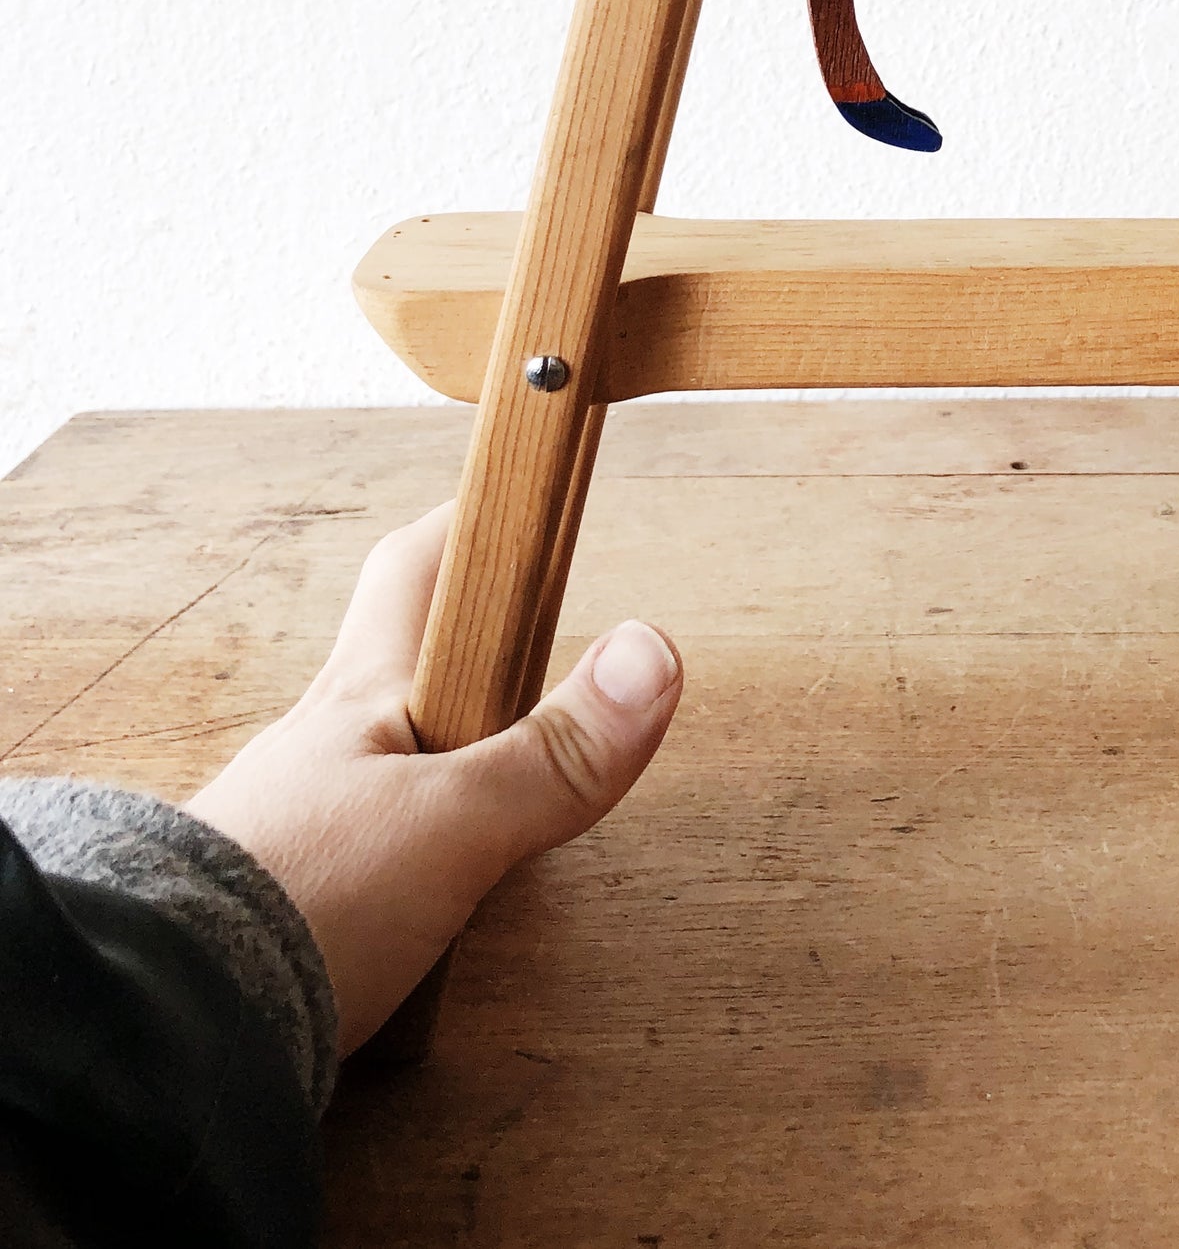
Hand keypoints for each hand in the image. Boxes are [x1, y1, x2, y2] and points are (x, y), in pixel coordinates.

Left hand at [189, 505, 681, 1053]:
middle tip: (540, 643)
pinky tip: (440, 880)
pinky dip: (416, 842)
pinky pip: (368, 840)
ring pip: (389, 753)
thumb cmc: (292, 908)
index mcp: (362, 696)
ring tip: (512, 779)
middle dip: (472, 641)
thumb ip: (554, 755)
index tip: (530, 504)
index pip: (418, 566)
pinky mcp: (292, 900)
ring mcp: (302, 818)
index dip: (477, 526)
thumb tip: (652, 654)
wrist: (168, 1031)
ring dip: (449, 753)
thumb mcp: (450, 826)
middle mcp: (326, 742)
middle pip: (404, 656)